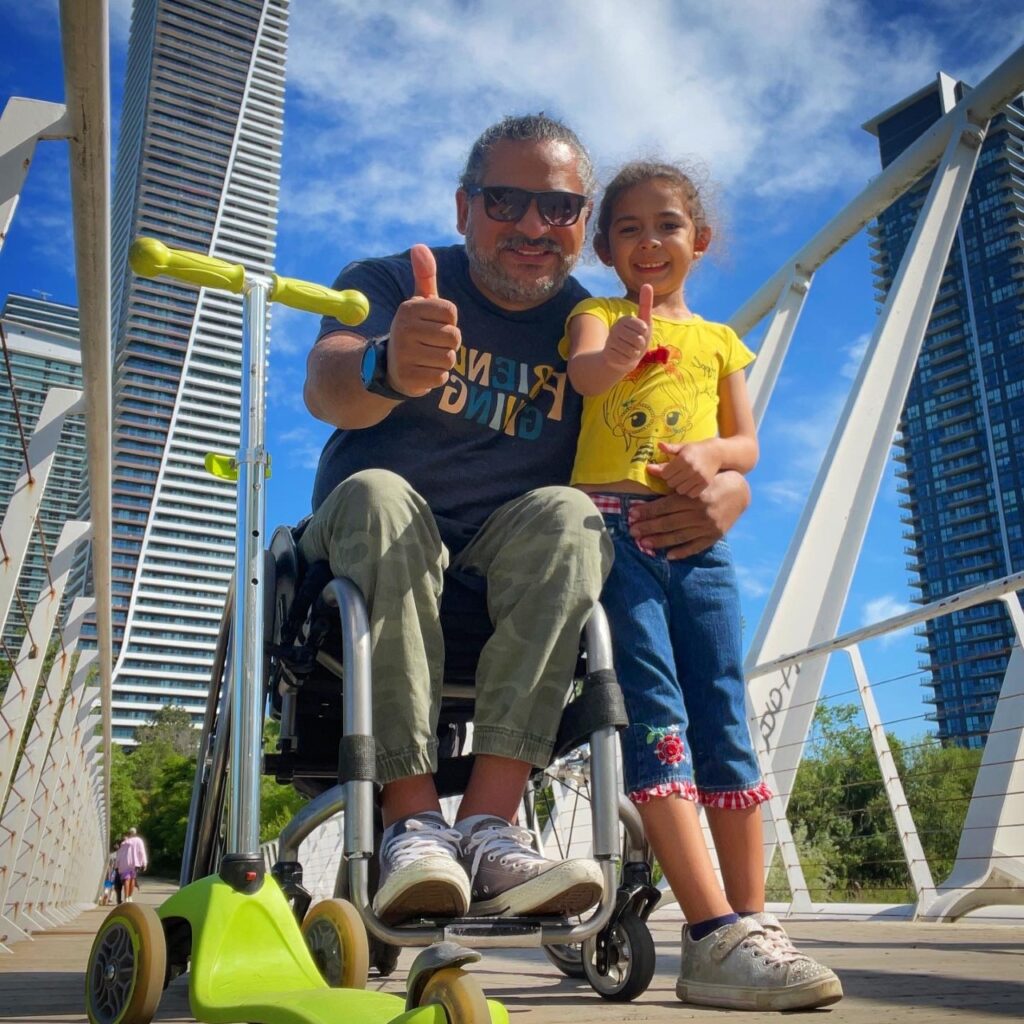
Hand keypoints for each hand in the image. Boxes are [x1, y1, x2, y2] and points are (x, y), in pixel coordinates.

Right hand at [386, 244, 461, 397]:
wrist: (390, 366)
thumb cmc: (414, 330)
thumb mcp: (418, 303)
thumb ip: (424, 275)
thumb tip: (419, 246)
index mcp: (409, 308)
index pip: (451, 313)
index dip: (449, 322)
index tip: (433, 324)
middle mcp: (404, 329)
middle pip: (453, 337)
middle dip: (448, 344)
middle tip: (431, 344)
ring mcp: (404, 354)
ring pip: (449, 358)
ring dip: (443, 361)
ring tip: (426, 357)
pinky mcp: (408, 377)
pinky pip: (441, 377)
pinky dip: (436, 376)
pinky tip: (422, 371)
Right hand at [603, 283, 652, 372]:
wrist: (623, 358)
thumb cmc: (637, 338)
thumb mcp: (645, 322)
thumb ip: (645, 304)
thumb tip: (647, 284)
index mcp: (624, 320)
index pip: (642, 327)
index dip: (645, 334)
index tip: (641, 334)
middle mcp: (615, 329)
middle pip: (638, 339)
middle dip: (641, 345)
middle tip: (636, 345)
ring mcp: (610, 341)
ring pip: (632, 350)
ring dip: (635, 353)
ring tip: (631, 351)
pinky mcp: (608, 354)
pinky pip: (626, 359)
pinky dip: (628, 360)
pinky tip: (624, 357)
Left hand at [628, 470, 749, 559]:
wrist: (741, 492)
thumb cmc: (714, 481)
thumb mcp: (696, 478)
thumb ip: (675, 481)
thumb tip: (651, 472)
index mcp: (693, 497)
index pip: (665, 506)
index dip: (647, 511)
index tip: (632, 515)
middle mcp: (700, 513)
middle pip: (668, 522)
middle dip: (648, 527)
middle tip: (632, 531)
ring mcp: (707, 527)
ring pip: (679, 536)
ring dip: (660, 541)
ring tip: (643, 544)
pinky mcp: (714, 536)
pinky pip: (695, 546)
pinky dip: (682, 552)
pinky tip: (668, 555)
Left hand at [648, 439, 721, 496]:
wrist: (716, 452)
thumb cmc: (696, 449)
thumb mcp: (683, 446)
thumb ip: (670, 448)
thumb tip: (658, 445)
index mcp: (683, 458)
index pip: (665, 474)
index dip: (665, 473)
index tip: (670, 470)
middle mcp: (691, 468)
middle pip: (671, 483)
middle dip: (671, 480)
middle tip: (677, 475)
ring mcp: (699, 476)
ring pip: (680, 490)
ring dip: (679, 487)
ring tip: (683, 480)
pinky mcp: (705, 483)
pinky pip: (691, 494)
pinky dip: (689, 491)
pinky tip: (690, 485)